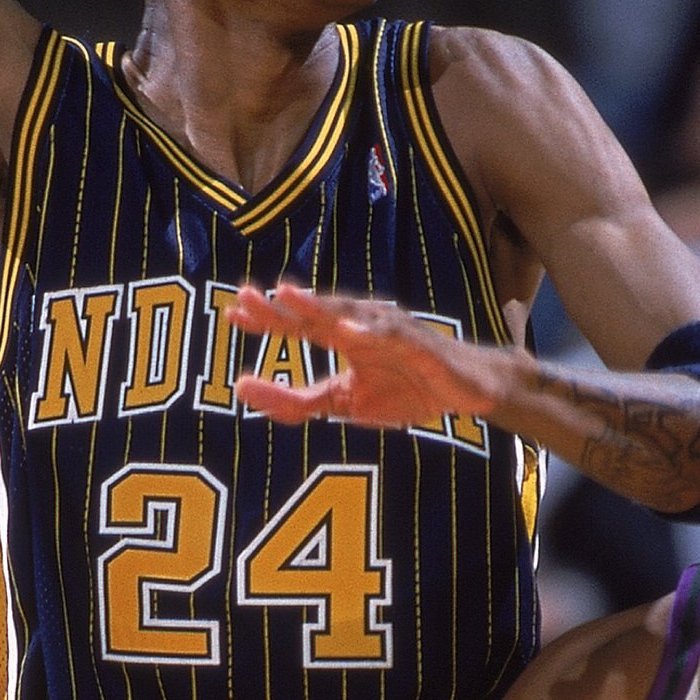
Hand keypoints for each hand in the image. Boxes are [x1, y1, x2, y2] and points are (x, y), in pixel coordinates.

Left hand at [230, 284, 520, 434]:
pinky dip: (373, 332)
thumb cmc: (406, 389)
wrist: (466, 392)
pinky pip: (394, 336)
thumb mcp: (344, 403)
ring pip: (349, 314)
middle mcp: (362, 326)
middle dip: (284, 304)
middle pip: (316, 311)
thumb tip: (244, 390)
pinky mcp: (419, 344)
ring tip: (289, 296)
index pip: (299, 325)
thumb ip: (298, 402)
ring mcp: (390, 331)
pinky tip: (351, 334)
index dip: (268, 320)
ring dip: (318, 305)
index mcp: (343, 337)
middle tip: (247, 295)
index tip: (233, 315)